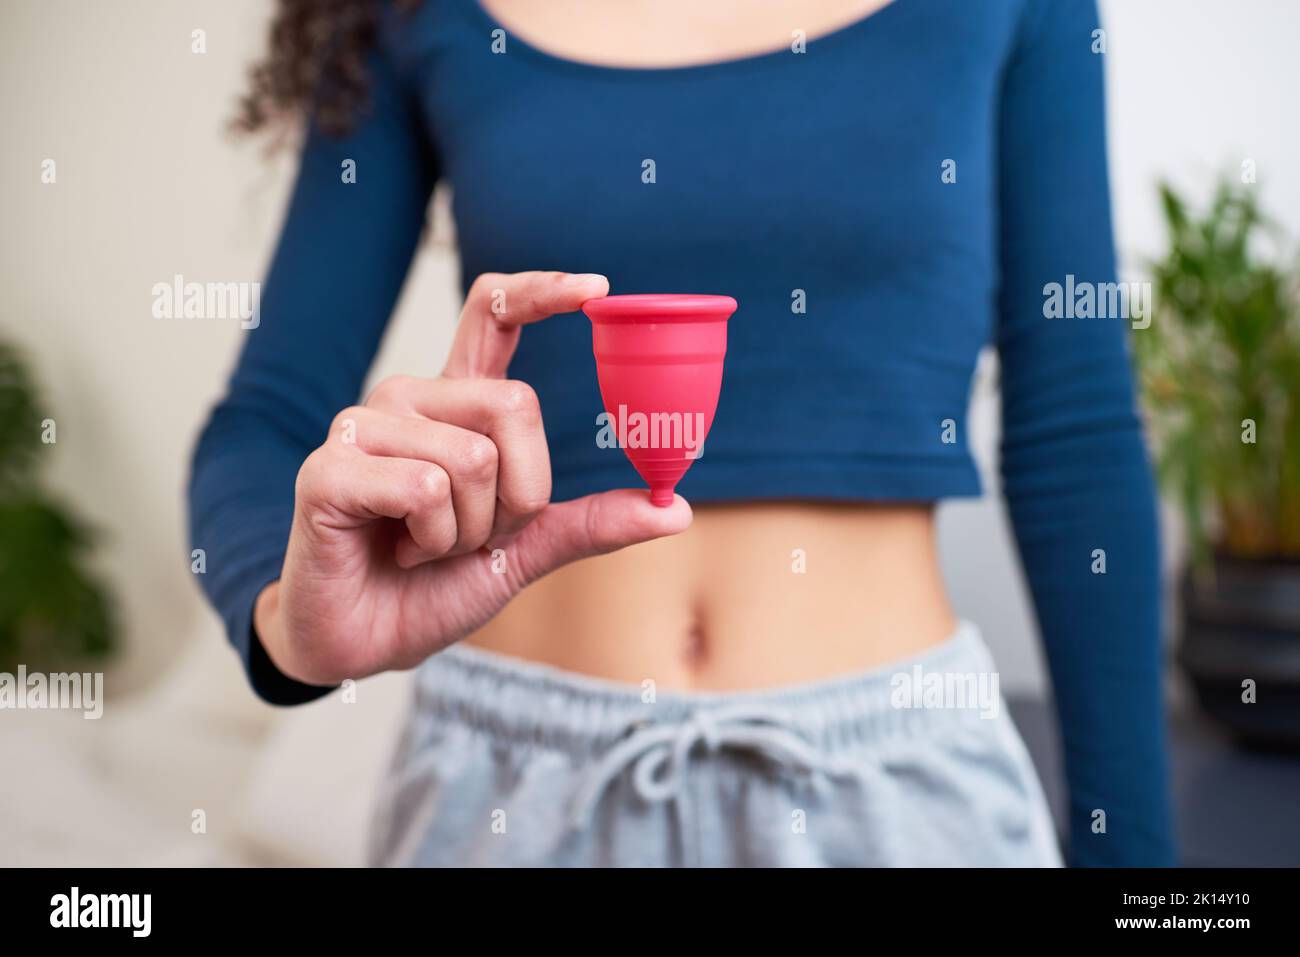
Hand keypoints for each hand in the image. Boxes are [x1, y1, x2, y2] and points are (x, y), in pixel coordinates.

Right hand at [255, 271, 691, 685]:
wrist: (365, 640)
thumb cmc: (434, 586)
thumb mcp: (527, 552)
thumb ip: (590, 522)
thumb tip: (676, 511)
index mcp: (457, 407)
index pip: (494, 316)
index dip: (542, 291)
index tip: (598, 290)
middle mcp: (410, 399)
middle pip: (516, 405)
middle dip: (519, 496)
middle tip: (474, 535)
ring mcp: (364, 427)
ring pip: (472, 458)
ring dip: (468, 531)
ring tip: (425, 546)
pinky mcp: (330, 468)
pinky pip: (423, 488)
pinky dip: (430, 540)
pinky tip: (397, 550)